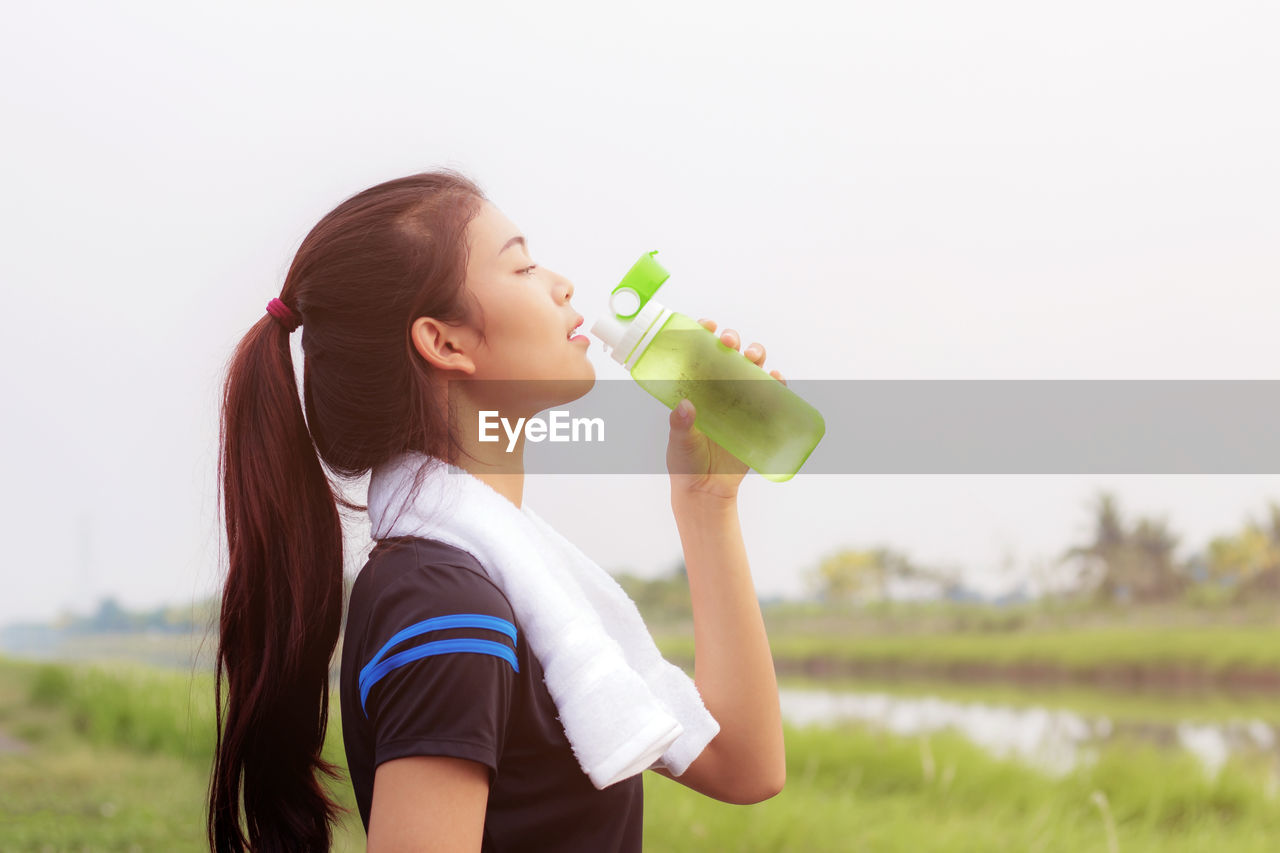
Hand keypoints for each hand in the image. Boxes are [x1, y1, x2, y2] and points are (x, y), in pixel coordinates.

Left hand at [666, 318, 787, 501]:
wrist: (707, 491)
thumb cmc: (686, 464)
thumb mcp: (679, 443)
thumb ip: (680, 426)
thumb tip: (685, 407)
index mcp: (695, 391)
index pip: (699, 355)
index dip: (704, 335)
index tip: (707, 326)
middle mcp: (718, 392)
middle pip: (729, 357)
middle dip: (732, 342)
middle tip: (729, 341)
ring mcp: (738, 404)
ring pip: (751, 371)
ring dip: (756, 356)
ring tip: (755, 356)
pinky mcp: (757, 419)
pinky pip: (771, 396)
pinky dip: (776, 383)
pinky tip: (776, 376)